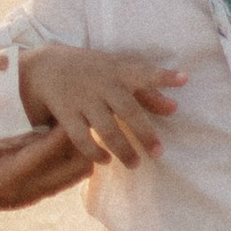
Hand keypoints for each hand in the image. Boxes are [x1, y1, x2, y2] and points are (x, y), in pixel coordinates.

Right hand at [0, 94, 90, 230]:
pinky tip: (64, 128)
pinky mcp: (24, 193)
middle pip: (72, 168)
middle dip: (82, 138)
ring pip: (71, 174)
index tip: (80, 100)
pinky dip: (69, 155)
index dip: (67, 129)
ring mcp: (25, 196)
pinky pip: (60, 175)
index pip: (49, 154)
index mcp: (4, 181)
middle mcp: (21, 192)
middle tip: (84, 102)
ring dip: (79, 147)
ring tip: (79, 112)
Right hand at [21, 43, 187, 168]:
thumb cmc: (92, 71)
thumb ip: (147, 92)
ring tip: (135, 163)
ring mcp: (83, 99)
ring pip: (106, 127)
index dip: (163, 76)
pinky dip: (93, 151)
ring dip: (122, 148)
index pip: (144, 73)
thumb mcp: (117, 73)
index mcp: (117, 71)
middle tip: (158, 153)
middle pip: (128, 110)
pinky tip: (105, 161)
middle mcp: (102, 84)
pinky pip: (81, 137)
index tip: (184, 79)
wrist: (46, 66)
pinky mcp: (66, 112)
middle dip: (144, 133)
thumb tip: (174, 109)